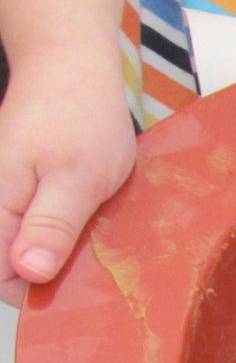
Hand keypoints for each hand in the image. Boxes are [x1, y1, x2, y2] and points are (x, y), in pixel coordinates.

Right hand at [0, 44, 135, 305]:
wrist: (70, 70)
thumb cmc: (79, 118)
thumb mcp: (77, 178)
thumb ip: (52, 226)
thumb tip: (29, 272)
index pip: (3, 282)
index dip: (43, 292)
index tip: (85, 286)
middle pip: (15, 271)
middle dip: (58, 275)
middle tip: (99, 255)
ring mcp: (6, 204)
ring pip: (30, 254)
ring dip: (66, 255)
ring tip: (96, 232)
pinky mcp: (23, 198)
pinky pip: (41, 234)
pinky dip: (69, 236)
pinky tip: (92, 221)